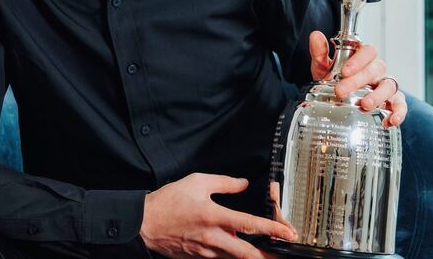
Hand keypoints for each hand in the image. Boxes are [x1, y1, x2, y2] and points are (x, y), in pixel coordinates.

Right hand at [140, 173, 295, 257]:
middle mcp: (213, 238)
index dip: (273, 229)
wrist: (144, 224)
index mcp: (215, 216)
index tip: (288, 233)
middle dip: (269, 255)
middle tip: (284, 255)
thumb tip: (243, 184)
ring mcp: (206, 251)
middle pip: (248, 252)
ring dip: (252, 256)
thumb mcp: (197, 182)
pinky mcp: (198, 258)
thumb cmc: (168, 202)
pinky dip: (231, 256)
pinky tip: (237, 251)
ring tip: (265, 254)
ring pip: (235, 258)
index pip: (251, 224)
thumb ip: (224, 182)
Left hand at [309, 31, 406, 126]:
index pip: (368, 51)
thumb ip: (320, 53)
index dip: (359, 60)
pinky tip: (389, 121)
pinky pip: (400, 104)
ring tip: (365, 105)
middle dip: (359, 81)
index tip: (344, 71)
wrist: (338, 98)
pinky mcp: (392, 101)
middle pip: (376, 69)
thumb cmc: (335, 78)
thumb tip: (315, 36)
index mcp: (362, 58)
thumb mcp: (324, 67)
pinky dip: (398, 112)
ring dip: (378, 96)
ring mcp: (385, 85)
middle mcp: (376, 70)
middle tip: (341, 91)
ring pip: (390, 86)